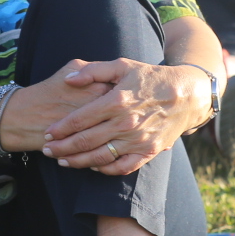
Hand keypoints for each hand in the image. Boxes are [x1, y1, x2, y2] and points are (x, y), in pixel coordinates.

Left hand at [39, 59, 210, 173]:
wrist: (187, 94)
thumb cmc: (150, 77)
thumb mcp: (122, 65)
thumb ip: (93, 71)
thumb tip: (68, 79)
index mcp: (117, 101)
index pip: (80, 119)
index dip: (60, 129)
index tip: (47, 133)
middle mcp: (126, 123)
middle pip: (85, 141)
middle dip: (62, 148)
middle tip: (47, 150)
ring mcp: (138, 140)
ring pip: (100, 157)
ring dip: (78, 161)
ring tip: (62, 162)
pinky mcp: (149, 151)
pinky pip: (122, 167)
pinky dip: (105, 170)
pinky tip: (92, 167)